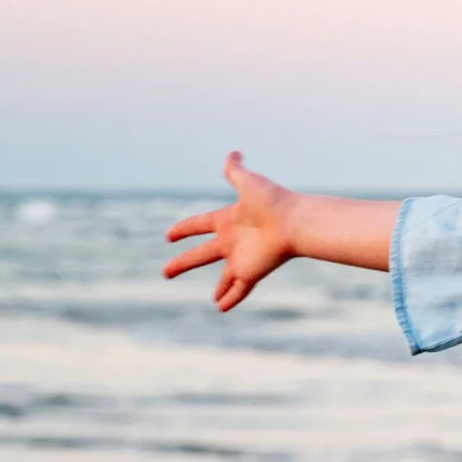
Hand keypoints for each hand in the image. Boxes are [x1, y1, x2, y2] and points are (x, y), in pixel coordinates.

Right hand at [164, 151, 298, 311]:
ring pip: (224, 276)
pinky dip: (231, 298)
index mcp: (229, 219)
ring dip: (218, 288)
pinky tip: (222, 308)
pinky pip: (239, 288)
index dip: (184, 229)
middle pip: (202, 255)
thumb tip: (234, 153)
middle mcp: (233, 240)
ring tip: (212, 299)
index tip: (169, 235)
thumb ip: (235, 170)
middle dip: (183, 263)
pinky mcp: (252, 271)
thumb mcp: (248, 182)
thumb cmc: (273, 201)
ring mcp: (242, 258)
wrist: (295, 222)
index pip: (199, 224)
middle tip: (166, 273)